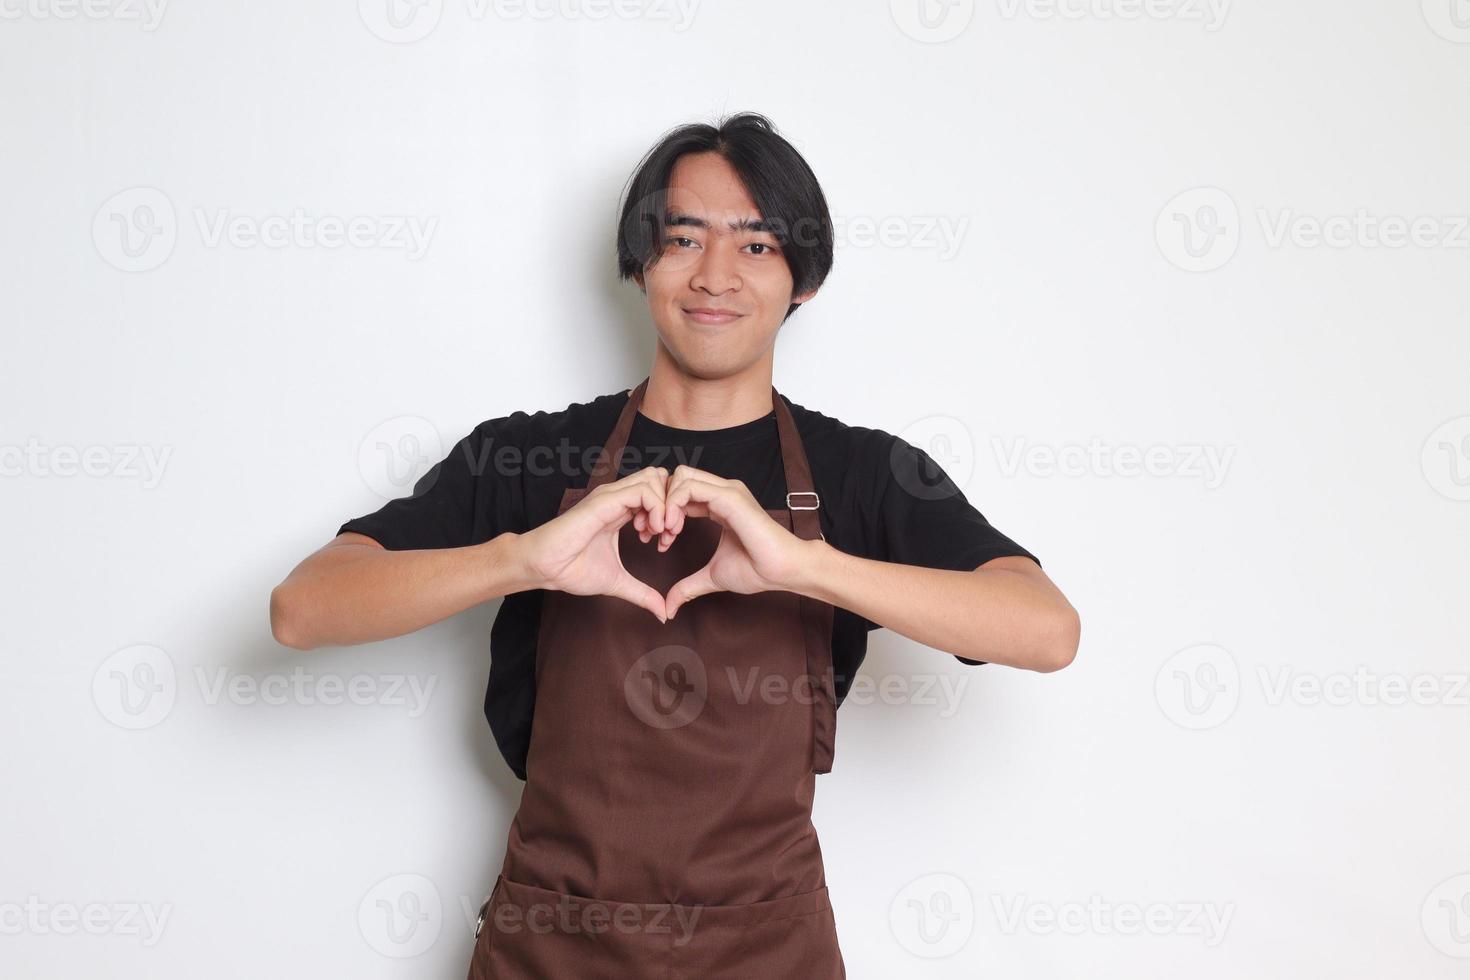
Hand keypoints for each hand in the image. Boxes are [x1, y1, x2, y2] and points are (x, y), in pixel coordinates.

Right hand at [517, 466, 671, 621]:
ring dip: (666, 506)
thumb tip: (663, 613)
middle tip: (668, 534)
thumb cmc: (571, 568)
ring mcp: (611, 496)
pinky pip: (642, 491)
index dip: (670, 514)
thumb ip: (643, 594)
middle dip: (673, 504)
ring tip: (660, 533)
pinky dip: (657, 508)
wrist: (544, 567)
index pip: (657, 493)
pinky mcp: (604, 501)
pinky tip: (651, 531)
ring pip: (655, 478)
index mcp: (621, 510)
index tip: (666, 541)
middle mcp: (617, 498)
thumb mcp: (618, 582)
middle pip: (660, 479)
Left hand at [660, 465, 808, 619]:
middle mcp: (722, 492)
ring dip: (665, 503)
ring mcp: (727, 491)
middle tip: (656, 533)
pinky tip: (673, 529)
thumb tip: (669, 607)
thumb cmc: (757, 569)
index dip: (663, 512)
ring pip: (681, 477)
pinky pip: (690, 487)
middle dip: (660, 502)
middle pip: (677, 477)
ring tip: (665, 532)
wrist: (782, 570)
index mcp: (719, 504)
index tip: (658, 539)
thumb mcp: (712, 576)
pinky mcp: (730, 497)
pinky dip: (674, 504)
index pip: (681, 491)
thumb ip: (688, 586)